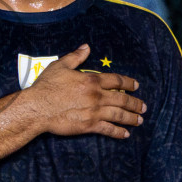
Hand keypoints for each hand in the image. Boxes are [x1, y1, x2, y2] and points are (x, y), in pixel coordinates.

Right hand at [20, 44, 144, 138]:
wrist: (37, 108)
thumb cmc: (46, 86)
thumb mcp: (60, 66)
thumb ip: (75, 56)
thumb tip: (87, 47)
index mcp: (91, 80)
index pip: (116, 80)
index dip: (128, 82)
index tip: (136, 86)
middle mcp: (96, 96)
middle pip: (122, 99)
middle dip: (135, 103)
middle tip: (143, 106)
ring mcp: (94, 111)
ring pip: (119, 115)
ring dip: (131, 118)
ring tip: (140, 120)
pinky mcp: (89, 125)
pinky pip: (108, 129)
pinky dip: (118, 132)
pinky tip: (125, 134)